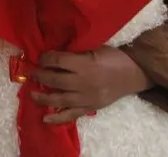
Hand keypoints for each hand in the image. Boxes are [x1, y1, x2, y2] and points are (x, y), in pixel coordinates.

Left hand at [31, 46, 152, 123]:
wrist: (135, 73)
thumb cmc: (115, 57)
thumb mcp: (94, 48)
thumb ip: (75, 53)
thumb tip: (54, 54)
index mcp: (85, 64)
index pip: (57, 61)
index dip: (45, 58)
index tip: (40, 57)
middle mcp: (83, 82)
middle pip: (55, 79)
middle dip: (40, 75)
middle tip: (32, 73)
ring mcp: (86, 97)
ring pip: (59, 98)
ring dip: (43, 96)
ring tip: (32, 93)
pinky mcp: (90, 107)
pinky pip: (71, 115)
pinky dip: (57, 118)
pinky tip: (45, 117)